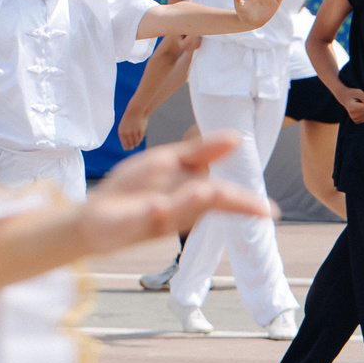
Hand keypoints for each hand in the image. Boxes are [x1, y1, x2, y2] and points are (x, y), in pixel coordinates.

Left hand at [73, 134, 270, 255]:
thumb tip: (238, 137)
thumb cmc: (135, 189)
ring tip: (209, 192)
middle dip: (232, 204)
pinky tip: (160, 206)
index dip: (246, 202)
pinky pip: (143, 219)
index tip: (269, 211)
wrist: (94, 217)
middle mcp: (180, 207)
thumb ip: (202, 151)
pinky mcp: (131, 225)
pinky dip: (153, 213)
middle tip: (260, 210)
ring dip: (193, 203)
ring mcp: (156, 217)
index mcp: (190, 192)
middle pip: (209, 203)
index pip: (223, 195)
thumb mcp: (170, 162)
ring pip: (180, 210)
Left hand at [116, 108, 148, 150]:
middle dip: (133, 145)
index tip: (130, 146)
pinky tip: (139, 132)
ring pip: (137, 143)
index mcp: (121, 133)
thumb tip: (127, 148)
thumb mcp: (123, 129)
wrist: (135, 111)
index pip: (126, 147)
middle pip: (131, 146)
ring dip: (137, 141)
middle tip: (134, 141)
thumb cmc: (128, 121)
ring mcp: (134, 132)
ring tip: (136, 136)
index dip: (128, 147)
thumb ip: (124, 138)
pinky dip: (140, 137)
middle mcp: (127, 134)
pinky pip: (141, 138)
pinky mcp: (140, 131)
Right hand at [340, 87, 363, 123]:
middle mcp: (353, 116)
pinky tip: (360, 109)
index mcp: (353, 108)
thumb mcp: (358, 92)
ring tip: (360, 105)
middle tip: (361, 102)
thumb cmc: (352, 94)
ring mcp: (354, 119)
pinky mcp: (356, 121)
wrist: (344, 98)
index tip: (362, 100)